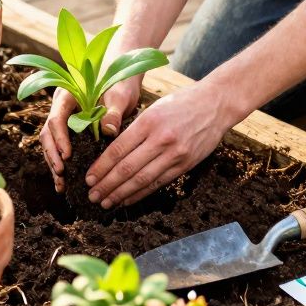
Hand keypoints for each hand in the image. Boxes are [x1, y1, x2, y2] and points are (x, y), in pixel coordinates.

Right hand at [39, 74, 142, 192]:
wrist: (122, 78)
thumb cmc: (120, 83)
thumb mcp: (119, 96)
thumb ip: (113, 111)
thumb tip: (108, 131)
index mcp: (68, 94)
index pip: (57, 117)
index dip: (60, 137)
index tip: (67, 154)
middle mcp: (61, 108)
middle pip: (48, 133)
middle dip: (53, 154)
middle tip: (61, 173)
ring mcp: (64, 120)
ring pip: (51, 143)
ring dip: (54, 163)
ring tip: (61, 183)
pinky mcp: (70, 131)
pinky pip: (60, 149)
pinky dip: (61, 164)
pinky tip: (64, 183)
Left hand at [86, 83, 229, 208]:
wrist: (216, 104)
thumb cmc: (181, 102)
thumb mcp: (154, 108)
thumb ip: (135, 129)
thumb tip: (112, 152)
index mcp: (148, 122)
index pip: (118, 149)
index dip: (101, 167)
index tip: (89, 178)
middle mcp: (161, 140)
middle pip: (127, 168)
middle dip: (107, 185)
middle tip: (92, 195)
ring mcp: (175, 154)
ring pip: (142, 180)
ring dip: (121, 194)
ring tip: (106, 202)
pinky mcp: (186, 164)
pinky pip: (159, 183)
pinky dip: (141, 194)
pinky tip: (128, 200)